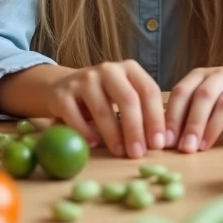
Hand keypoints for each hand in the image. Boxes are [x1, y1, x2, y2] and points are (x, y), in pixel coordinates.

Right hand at [45, 61, 164, 158]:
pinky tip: (94, 145)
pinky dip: (87, 134)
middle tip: (139, 153)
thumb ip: (141, 111)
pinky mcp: (63, 94)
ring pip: (103, 110)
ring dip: (113, 135)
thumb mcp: (124, 95)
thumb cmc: (103, 96)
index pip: (149, 91)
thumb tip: (160, 141)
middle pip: (128, 99)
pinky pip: (77, 117)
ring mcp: (84, 79)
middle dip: (136, 129)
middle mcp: (108, 69)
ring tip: (120, 153)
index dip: (156, 119)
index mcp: (129, 69)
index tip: (158, 144)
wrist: (62, 87)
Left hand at [166, 66, 222, 152]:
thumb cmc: (219, 93)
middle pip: (203, 96)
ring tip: (203, 147)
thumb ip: (185, 112)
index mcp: (199, 75)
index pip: (182, 92)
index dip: (173, 116)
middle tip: (186, 148)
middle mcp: (219, 75)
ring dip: (213, 126)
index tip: (167, 141)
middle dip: (192, 124)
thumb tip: (165, 139)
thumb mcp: (200, 96)